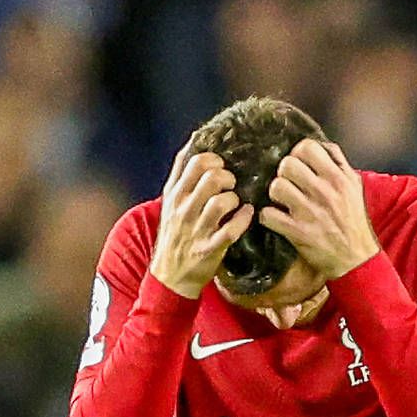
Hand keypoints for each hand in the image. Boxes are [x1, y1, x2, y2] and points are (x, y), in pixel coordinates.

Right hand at [149, 147, 254, 297]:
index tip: (220, 165)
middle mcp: (183, 210)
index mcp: (174, 195)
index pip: (194, 162)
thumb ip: (180, 174)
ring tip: (236, 202)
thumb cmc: (175, 233)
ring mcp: (197, 230)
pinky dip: (243, 219)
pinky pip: (231, 230)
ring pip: (221, 202)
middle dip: (227, 177)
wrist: (170, 275)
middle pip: (210, 178)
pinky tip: (247, 214)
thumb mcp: (170, 201)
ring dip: (234, 199)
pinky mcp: (210, 248)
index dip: (213, 159)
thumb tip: (195, 141)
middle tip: (231, 184)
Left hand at [259, 140, 379, 279]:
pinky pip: (269, 215)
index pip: (307, 148)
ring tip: (282, 201)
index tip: (299, 165)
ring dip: (275, 194)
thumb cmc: (354, 222)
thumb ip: (340, 163)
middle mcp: (324, 192)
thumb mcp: (354, 187)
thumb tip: (321, 145)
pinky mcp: (298, 232)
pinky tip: (276, 219)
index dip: (298, 154)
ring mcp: (310, 213)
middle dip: (284, 173)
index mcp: (338, 178)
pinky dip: (268, 217)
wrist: (357, 260)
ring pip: (276, 187)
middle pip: (287, 165)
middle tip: (289, 184)